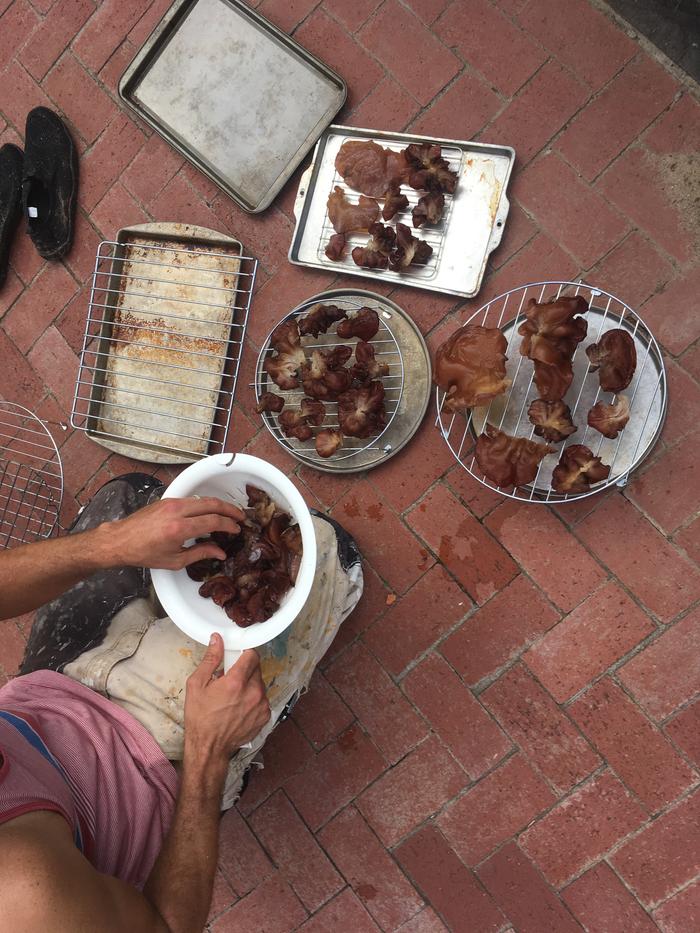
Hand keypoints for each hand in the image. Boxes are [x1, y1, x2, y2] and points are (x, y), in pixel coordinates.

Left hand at [104, 496, 245, 569]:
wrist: (121, 540)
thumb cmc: (144, 553)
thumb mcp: (175, 560)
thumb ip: (200, 553)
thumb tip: (220, 552)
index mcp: (179, 529)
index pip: (213, 521)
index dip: (229, 524)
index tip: (236, 529)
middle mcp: (176, 512)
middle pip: (212, 504)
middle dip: (230, 509)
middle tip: (241, 516)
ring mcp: (172, 503)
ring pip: (204, 499)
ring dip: (220, 505)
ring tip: (230, 513)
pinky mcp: (168, 500)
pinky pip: (193, 499)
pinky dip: (206, 504)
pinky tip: (211, 512)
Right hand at [184, 635, 269, 770]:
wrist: (209, 748)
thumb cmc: (200, 717)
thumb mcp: (197, 685)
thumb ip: (210, 659)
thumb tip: (217, 639)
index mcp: (236, 682)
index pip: (252, 655)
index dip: (244, 653)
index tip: (237, 657)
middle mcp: (253, 692)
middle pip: (257, 669)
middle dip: (245, 669)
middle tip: (231, 679)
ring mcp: (261, 705)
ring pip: (260, 684)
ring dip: (250, 685)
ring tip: (234, 696)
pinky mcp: (265, 716)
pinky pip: (262, 699)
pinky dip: (254, 699)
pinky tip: (240, 707)